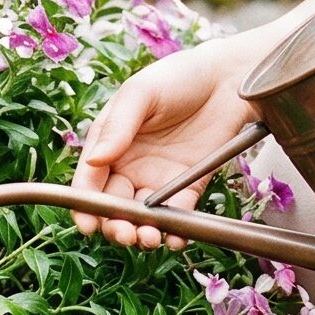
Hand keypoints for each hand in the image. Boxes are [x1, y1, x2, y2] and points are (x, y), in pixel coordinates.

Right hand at [70, 32, 258, 248]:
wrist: (229, 78)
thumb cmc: (179, 76)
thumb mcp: (140, 93)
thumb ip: (117, 127)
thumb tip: (93, 160)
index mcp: (110, 141)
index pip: (90, 180)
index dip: (85, 205)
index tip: (89, 223)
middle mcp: (131, 164)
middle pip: (113, 205)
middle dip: (114, 225)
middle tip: (124, 232)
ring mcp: (159, 178)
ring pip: (142, 216)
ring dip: (141, 232)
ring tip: (147, 237)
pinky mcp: (190, 185)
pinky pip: (178, 215)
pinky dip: (175, 231)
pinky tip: (174, 238)